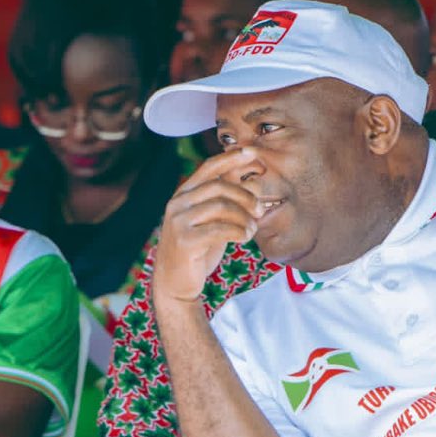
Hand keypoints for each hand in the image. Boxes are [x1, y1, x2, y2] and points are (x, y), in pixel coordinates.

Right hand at [154, 150, 259, 305]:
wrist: (175, 283)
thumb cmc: (197, 250)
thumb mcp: (211, 221)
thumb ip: (225, 201)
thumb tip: (252, 179)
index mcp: (183, 194)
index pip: (208, 168)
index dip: (231, 158)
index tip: (252, 153)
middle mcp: (177, 203)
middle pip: (219, 186)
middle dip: (245, 196)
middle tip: (260, 210)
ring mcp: (178, 221)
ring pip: (221, 206)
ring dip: (244, 217)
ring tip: (251, 230)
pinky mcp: (184, 240)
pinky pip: (219, 229)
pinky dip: (238, 231)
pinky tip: (244, 238)